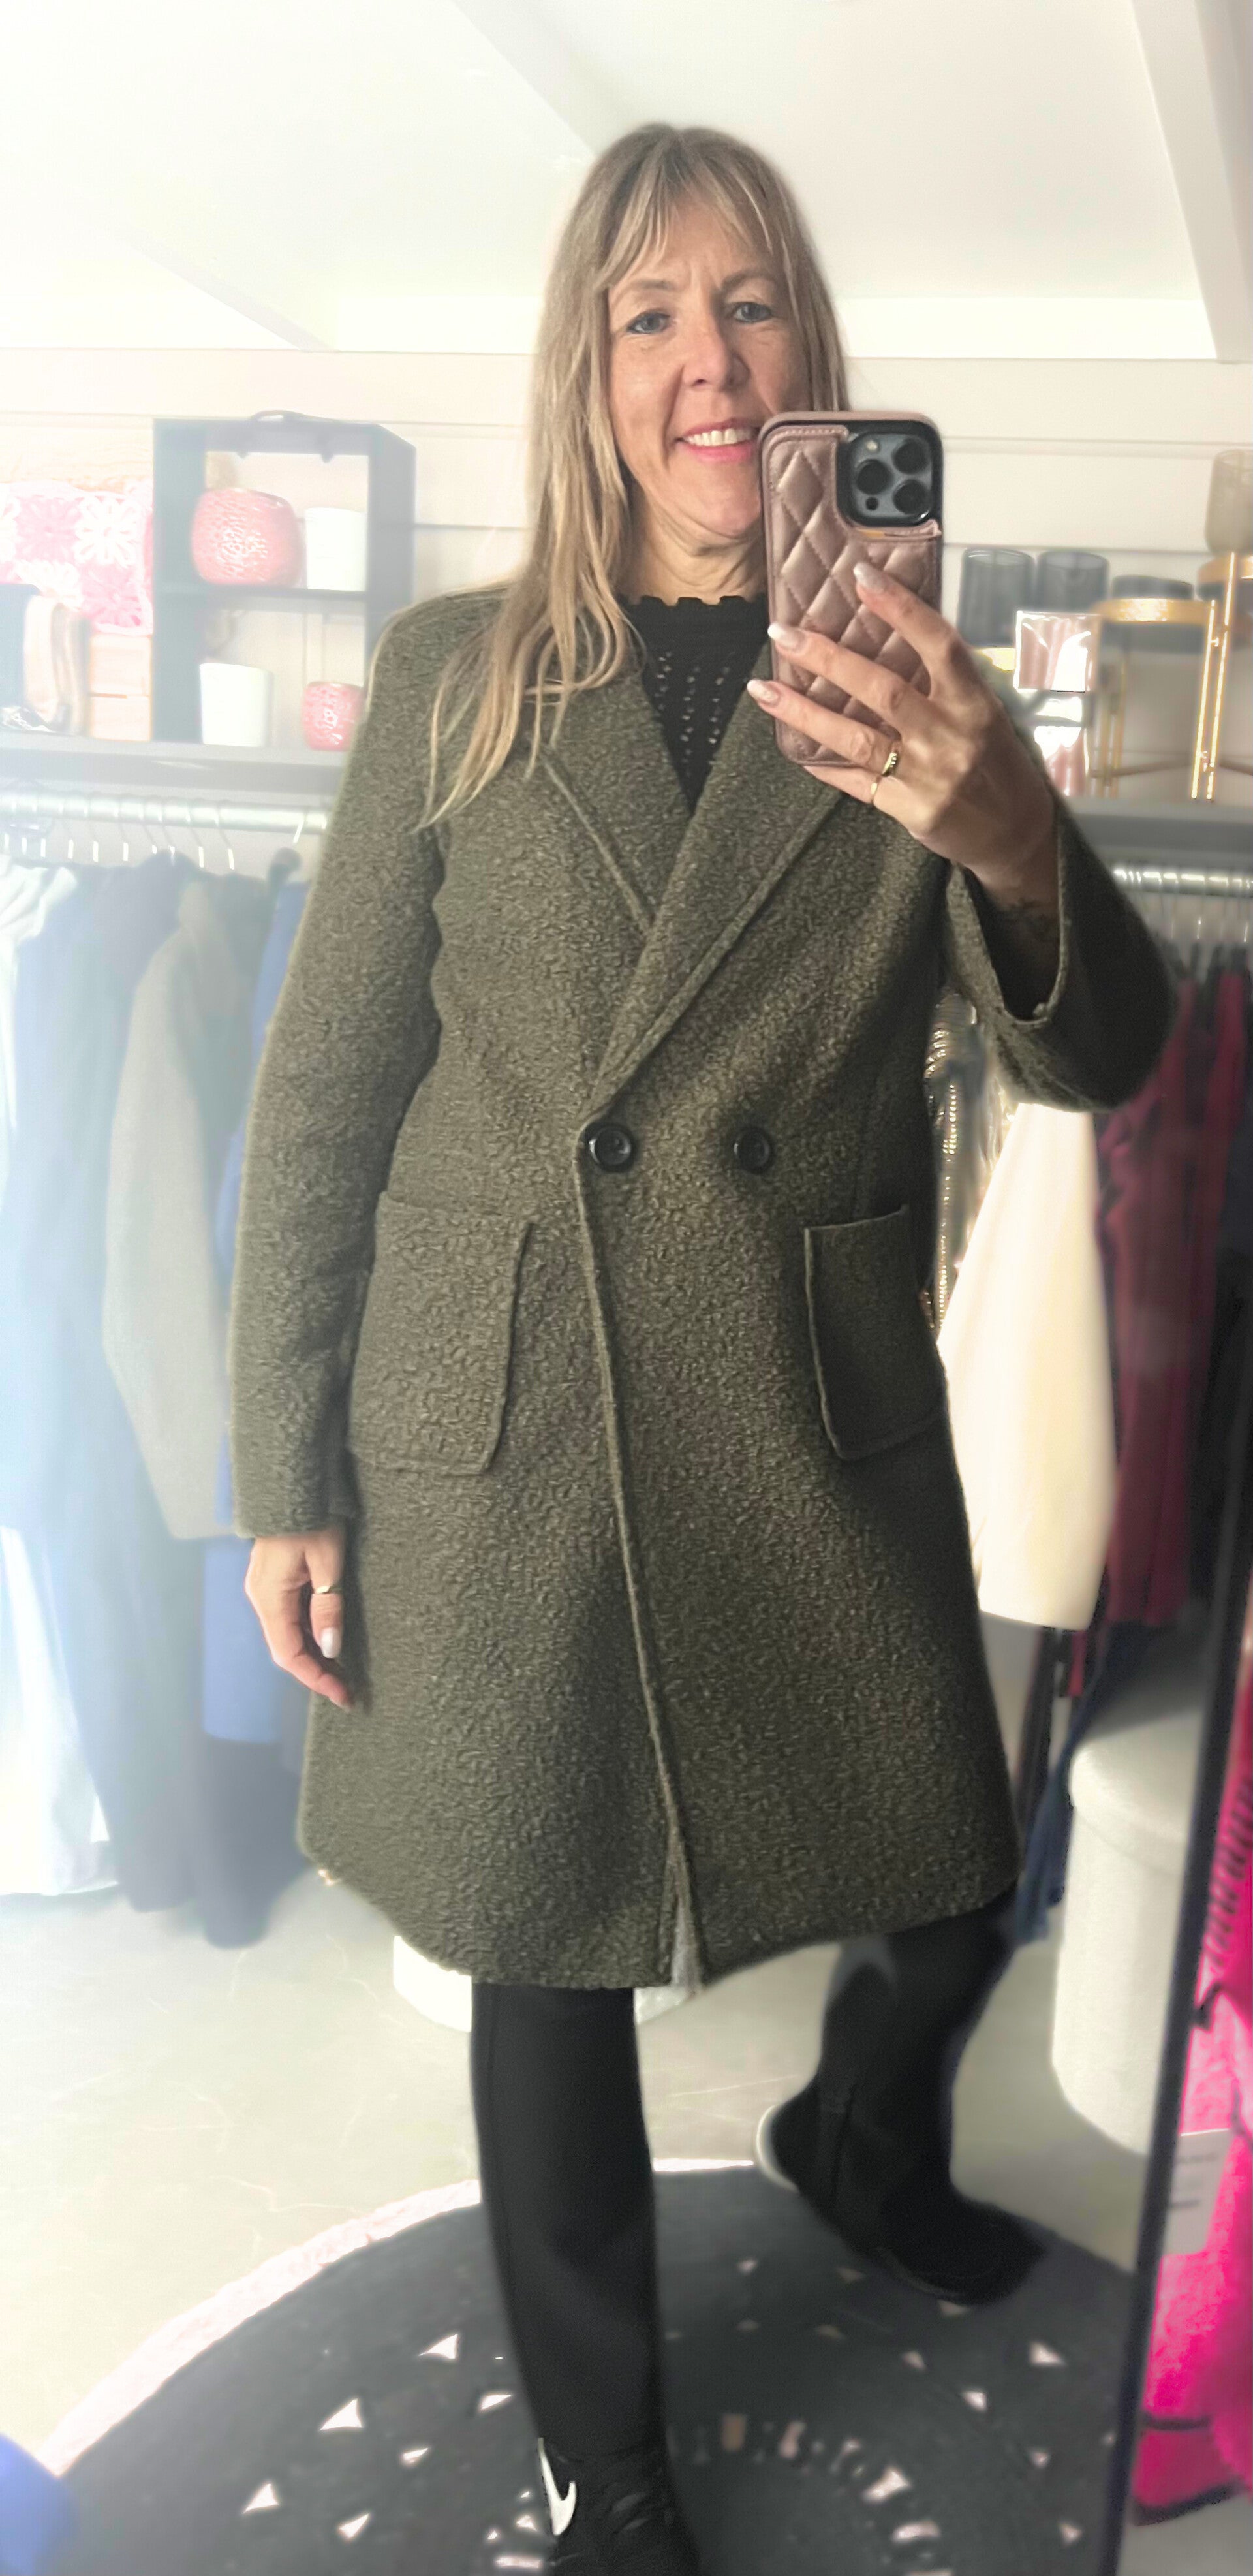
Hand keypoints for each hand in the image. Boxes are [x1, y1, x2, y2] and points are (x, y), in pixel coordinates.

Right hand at [245, 1523, 353, 1709]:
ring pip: (286, 1634)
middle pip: (285, 1648)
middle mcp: (260, 1597)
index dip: (315, 1678)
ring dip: (311, 1654)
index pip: (288, 1654)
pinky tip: (326, 1639)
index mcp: (270, 1596)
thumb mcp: (327, 1560)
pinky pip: (286, 1616)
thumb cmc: (312, 1515)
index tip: (342, 1695)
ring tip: (341, 1670)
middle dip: (315, 1671)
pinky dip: (306, 1634)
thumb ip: (328, 1606)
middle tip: (347, 1689)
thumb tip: (330, 1650)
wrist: (290, 1479)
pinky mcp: (271, 1579)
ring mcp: (263, 1588)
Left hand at [745, 561, 1057, 902]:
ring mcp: (928, 776)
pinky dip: (823, 764)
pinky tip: (793, 747)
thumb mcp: (984, 714)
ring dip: (804, 713)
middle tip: (783, 633)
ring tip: (763, 689)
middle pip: (882, 690)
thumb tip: (885, 637)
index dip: (901, 608)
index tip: (861, 576)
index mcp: (974, 703)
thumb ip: (943, 683)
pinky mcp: (909, 809)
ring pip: (856, 739)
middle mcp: (950, 737)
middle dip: (828, 659)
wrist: (1015, 831)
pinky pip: (855, 782)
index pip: (938, 645)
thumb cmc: (996, 762)